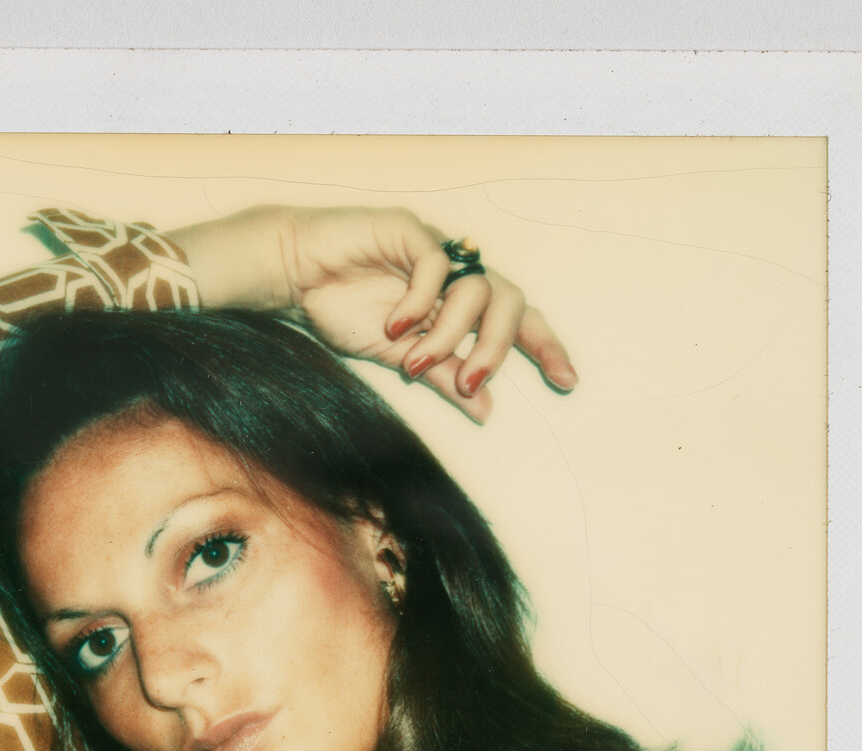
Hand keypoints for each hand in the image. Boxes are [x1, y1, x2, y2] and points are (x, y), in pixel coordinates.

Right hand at [171, 205, 576, 422]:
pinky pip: (437, 265)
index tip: (569, 381)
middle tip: (474, 382)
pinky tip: (397, 325)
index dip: (545, 347)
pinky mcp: (409, 231)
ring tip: (413, 361)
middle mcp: (457, 276)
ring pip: (476, 289)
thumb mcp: (401, 358)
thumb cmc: (343, 310)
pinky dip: (422, 301)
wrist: (293, 277)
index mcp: (460, 304)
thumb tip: (486, 409)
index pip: (517, 321)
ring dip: (449, 335)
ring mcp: (436, 251)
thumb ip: (444, 377)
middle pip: (509, 302)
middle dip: (498, 346)